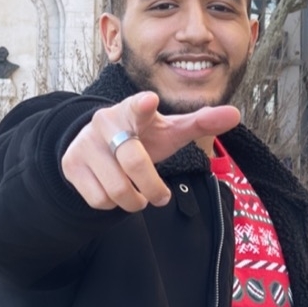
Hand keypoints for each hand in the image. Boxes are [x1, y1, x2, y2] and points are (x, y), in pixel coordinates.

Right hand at [61, 91, 239, 210]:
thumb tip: (236, 115)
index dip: (143, 107)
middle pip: (134, 164)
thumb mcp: (170, 131)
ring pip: (116, 189)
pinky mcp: (71, 166)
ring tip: (138, 196)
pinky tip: (116, 193)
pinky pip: (99, 199)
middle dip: (153, 188)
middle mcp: (104, 123)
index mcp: (133, 110)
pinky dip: (113, 205)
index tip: (150, 101)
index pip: (137, 107)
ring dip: (134, 201)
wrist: (95, 145)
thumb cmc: (142, 137)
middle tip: (160, 197)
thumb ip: (201, 123)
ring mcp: (84, 145)